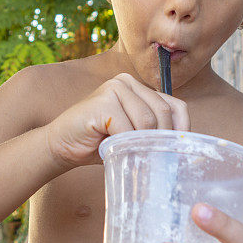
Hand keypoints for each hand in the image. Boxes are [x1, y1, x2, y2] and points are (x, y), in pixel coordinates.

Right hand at [45, 72, 189, 167]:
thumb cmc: (98, 143)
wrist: (60, 146)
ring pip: (147, 121)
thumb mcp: (133, 134)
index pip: (175, 106)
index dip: (181, 130)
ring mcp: (114, 88)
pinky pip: (127, 128)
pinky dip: (124, 145)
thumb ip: (153, 130)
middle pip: (163, 112)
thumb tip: (182, 146)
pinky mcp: (102, 102)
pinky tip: (114, 151)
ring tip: (131, 155)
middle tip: (154, 161)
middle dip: (161, 140)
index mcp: (138, 87)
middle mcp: (126, 82)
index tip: (177, 151)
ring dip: (141, 144)